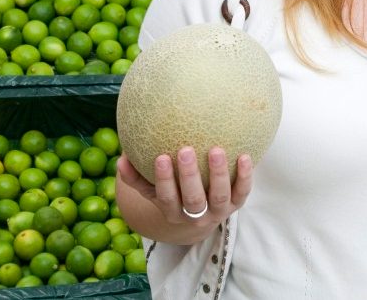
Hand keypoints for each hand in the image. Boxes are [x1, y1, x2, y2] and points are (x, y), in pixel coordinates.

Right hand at [117, 146, 254, 231]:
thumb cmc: (171, 193)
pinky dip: (244, 176)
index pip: (166, 198)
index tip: (162, 156)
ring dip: (218, 174)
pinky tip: (244, 155)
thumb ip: (136, 175)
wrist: (199, 215)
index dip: (164, 180)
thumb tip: (121, 158)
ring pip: (219, 197)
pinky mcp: (236, 205)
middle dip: (189, 176)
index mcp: (173, 212)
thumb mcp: (152, 189)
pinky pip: (242, 192)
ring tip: (216, 149)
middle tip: (186, 150)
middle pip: (194, 200)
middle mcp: (195, 216)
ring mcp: (218, 212)